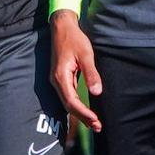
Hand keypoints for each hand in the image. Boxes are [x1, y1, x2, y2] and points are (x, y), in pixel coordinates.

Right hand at [49, 10, 102, 131]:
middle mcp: (56, 81)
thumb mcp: (85, 54)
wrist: (62, 27)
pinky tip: (86, 110)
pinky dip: (77, 105)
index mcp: (61, 76)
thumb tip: (97, 92)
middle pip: (69, 105)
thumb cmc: (74, 39)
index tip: (95, 120)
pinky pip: (68, 95)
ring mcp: (58, 80)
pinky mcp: (61, 78)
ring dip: (80, 113)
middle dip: (82, 117)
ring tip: (94, 122)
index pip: (71, 101)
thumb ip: (91, 73)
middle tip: (97, 127)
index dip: (83, 113)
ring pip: (68, 102)